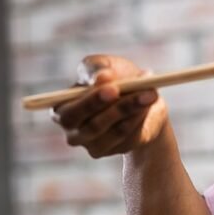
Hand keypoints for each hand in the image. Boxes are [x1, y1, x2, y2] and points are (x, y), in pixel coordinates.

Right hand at [50, 55, 167, 157]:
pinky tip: (148, 105)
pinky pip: (131, 137)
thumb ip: (98, 68)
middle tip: (141, 93)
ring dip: (136, 110)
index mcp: (62, 111)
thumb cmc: (116, 76)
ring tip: (151, 93)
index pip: (71, 113)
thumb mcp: (105, 64)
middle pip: (93, 126)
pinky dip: (141, 119)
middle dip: (119, 109)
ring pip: (117, 131)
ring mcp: (95, 145)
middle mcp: (74, 133)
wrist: (141, 95)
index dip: (91, 102)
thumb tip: (102, 78)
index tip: (113, 89)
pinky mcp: (117, 150)